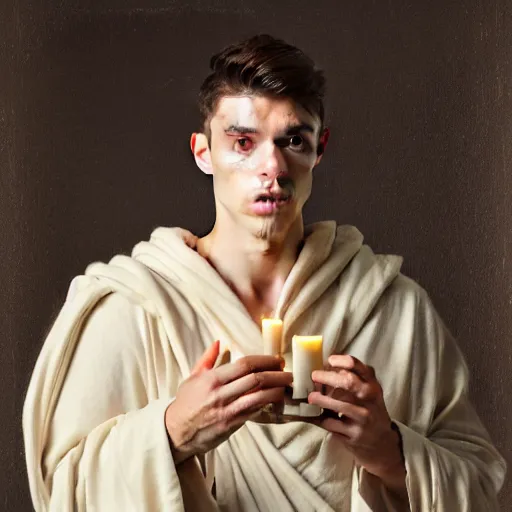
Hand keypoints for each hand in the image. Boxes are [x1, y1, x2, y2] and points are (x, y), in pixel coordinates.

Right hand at [165, 341, 291, 463]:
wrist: (175, 432)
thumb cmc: (184, 402)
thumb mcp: (192, 377)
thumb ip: (206, 359)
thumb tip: (218, 343)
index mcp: (211, 378)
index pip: (244, 364)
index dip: (264, 360)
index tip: (276, 359)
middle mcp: (220, 393)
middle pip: (255, 379)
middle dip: (276, 373)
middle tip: (287, 371)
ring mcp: (227, 410)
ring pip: (259, 397)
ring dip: (276, 390)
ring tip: (286, 385)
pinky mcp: (231, 425)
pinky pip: (253, 412)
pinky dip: (266, 404)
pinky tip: (275, 398)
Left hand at [308, 355, 405, 495]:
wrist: (382, 444)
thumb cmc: (370, 411)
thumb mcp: (370, 393)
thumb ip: (355, 378)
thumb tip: (327, 366)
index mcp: (373, 386)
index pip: (361, 368)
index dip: (343, 361)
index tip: (329, 360)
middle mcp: (371, 400)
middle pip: (349, 382)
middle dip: (328, 377)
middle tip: (314, 376)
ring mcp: (363, 419)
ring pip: (340, 405)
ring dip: (322, 399)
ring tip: (311, 396)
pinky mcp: (354, 435)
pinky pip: (333, 425)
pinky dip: (321, 419)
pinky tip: (314, 415)